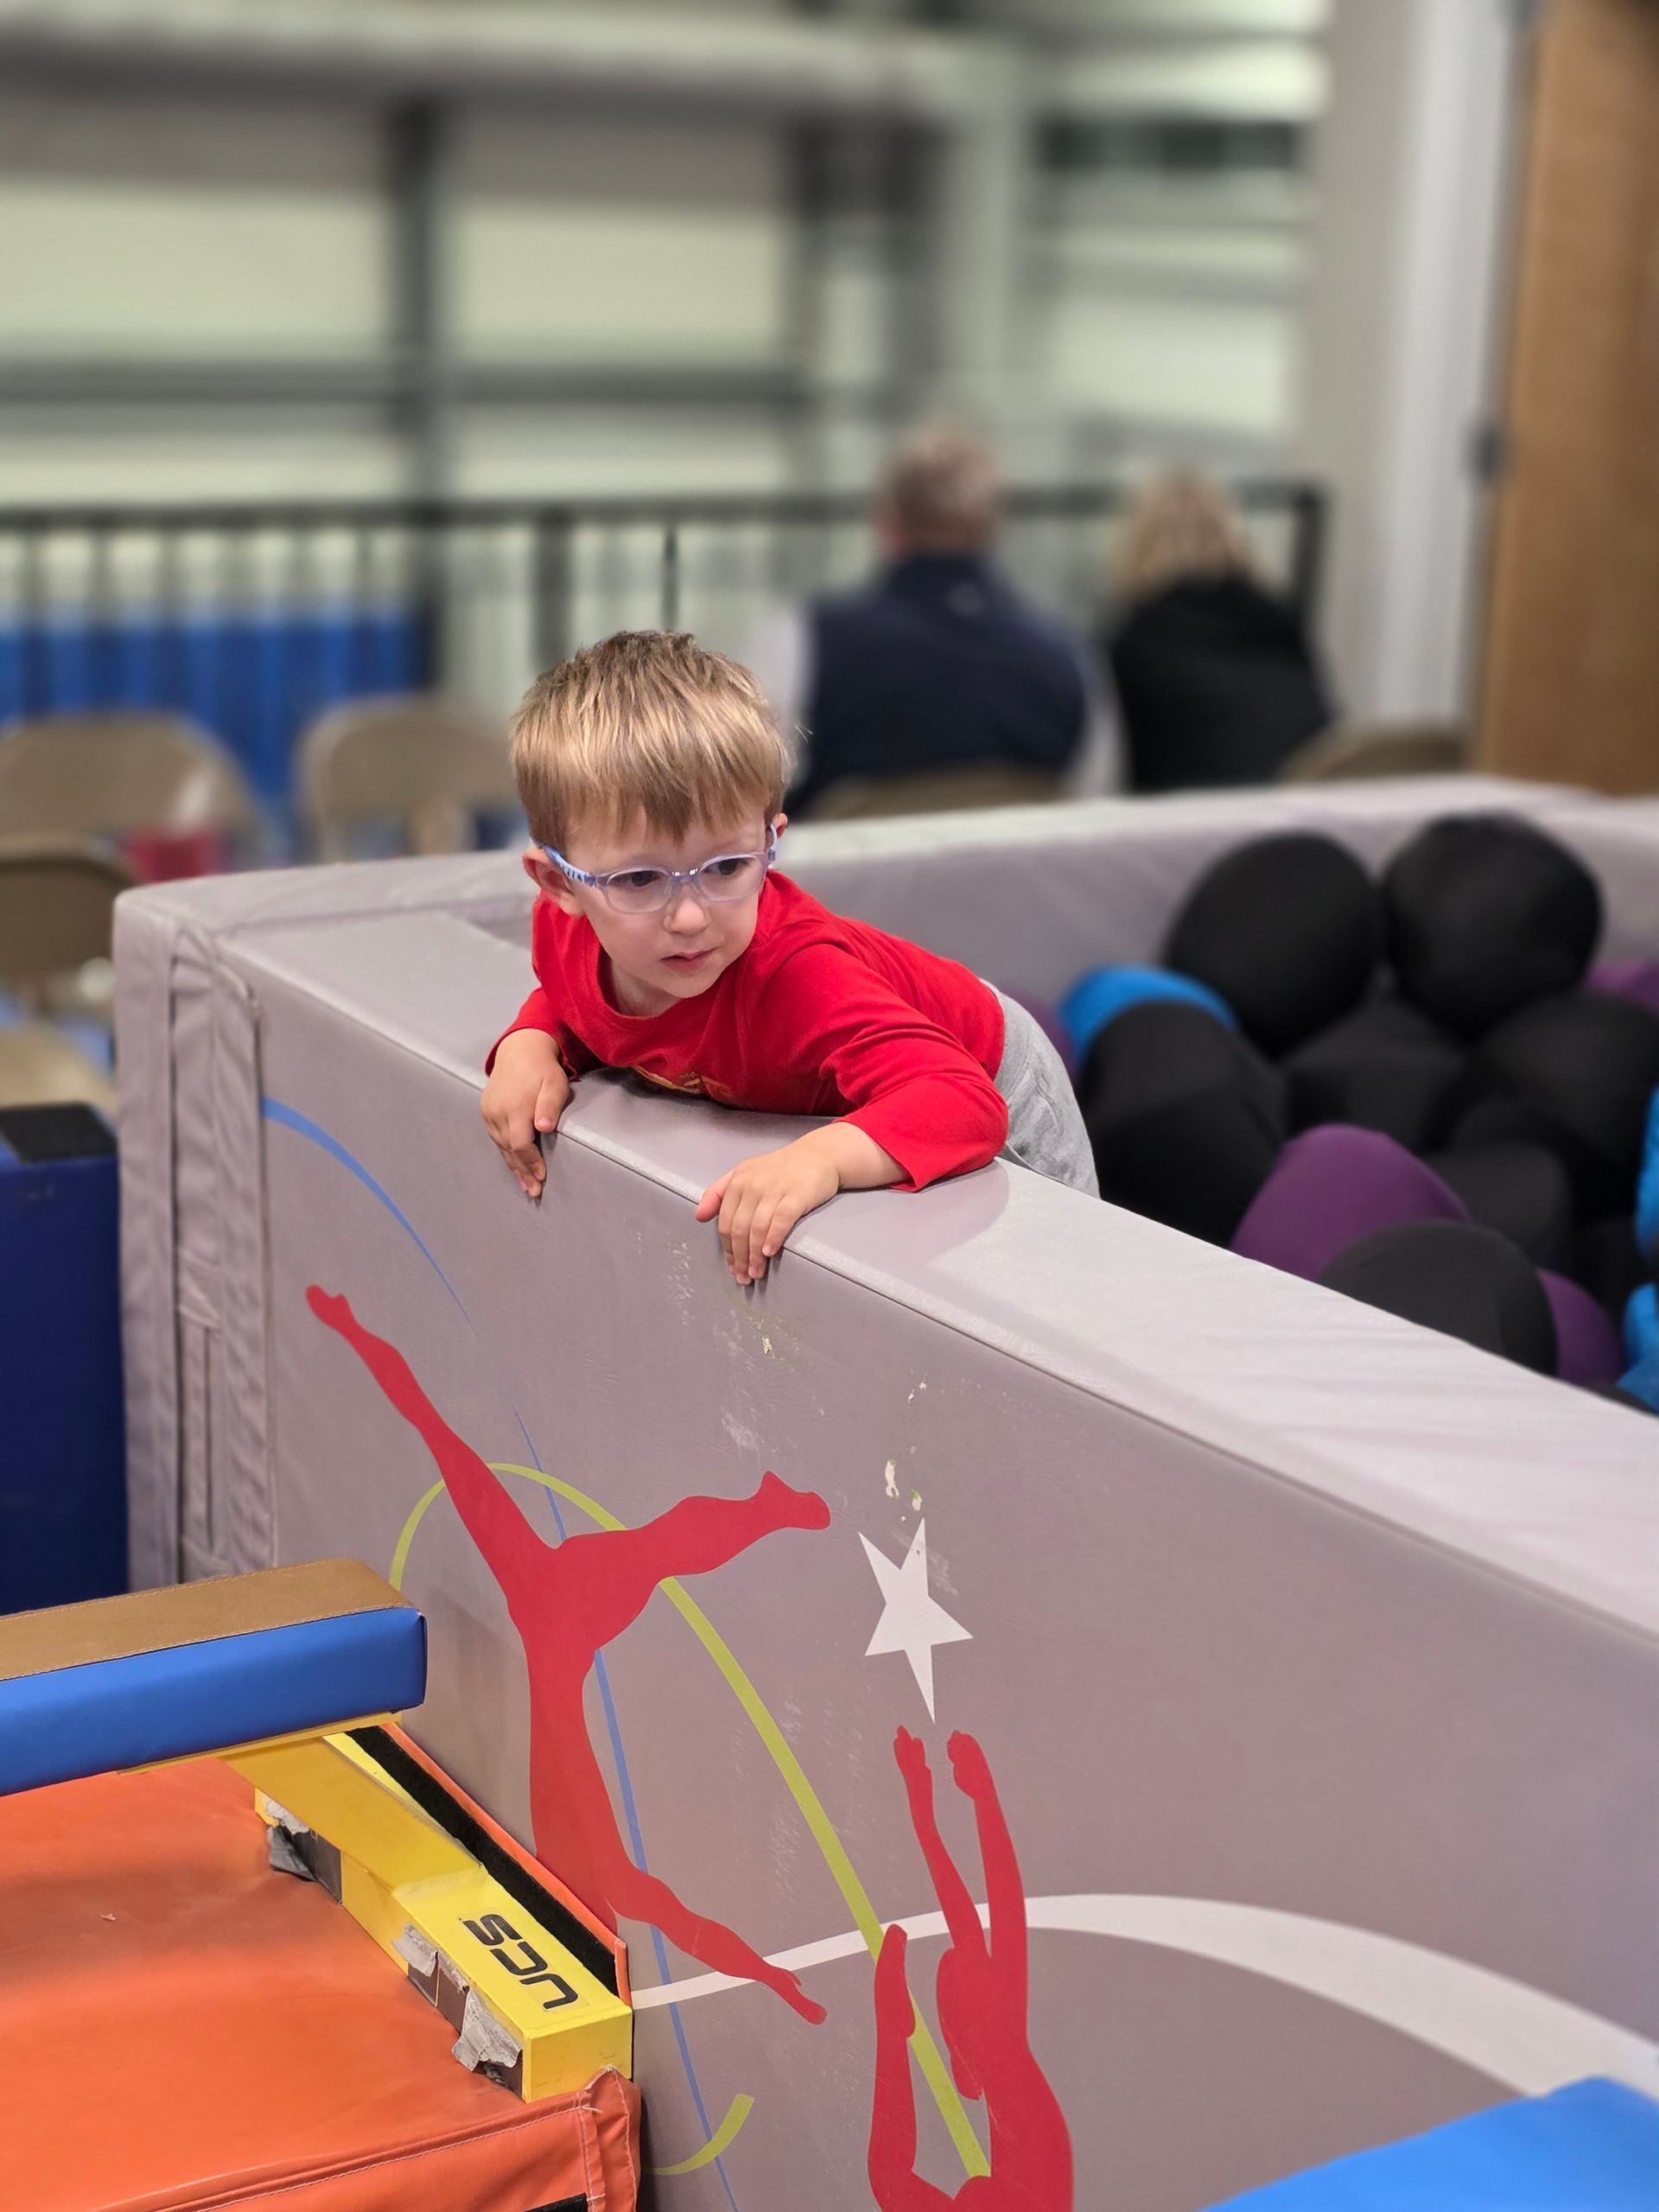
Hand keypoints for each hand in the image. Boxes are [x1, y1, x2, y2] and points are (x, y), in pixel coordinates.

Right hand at [482, 1030, 570, 1198]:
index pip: (520, 1144)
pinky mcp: (486, 1111)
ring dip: (514, 1167)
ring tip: (526, 1186)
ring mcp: (489, 1113)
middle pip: (509, 1150)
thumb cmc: (543, 1069)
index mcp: (514, 1107)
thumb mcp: (554, 1083)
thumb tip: (543, 1127)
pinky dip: (506, 1154)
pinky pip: (496, 1138)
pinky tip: (514, 1166)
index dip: (531, 1162)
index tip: (543, 1176)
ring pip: (501, 1147)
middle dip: (523, 1172)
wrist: (519, 1049)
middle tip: (535, 1192)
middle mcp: (497, 1113)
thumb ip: (550, 1105)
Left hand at [694, 1134, 841, 1282]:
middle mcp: (752, 1185)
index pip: (725, 1222)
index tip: (732, 1266)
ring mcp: (775, 1190)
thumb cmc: (780, 1168)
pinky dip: (773, 1238)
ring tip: (756, 1272)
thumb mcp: (744, 1173)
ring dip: (754, 1255)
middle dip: (739, 1257)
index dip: (728, 1248)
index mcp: (737, 1181)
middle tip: (743, 1276)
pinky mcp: (796, 1195)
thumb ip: (719, 1192)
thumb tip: (699, 1216)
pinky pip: (781, 1220)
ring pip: (757, 1228)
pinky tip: (768, 1253)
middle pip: (739, 1229)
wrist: (818, 1155)